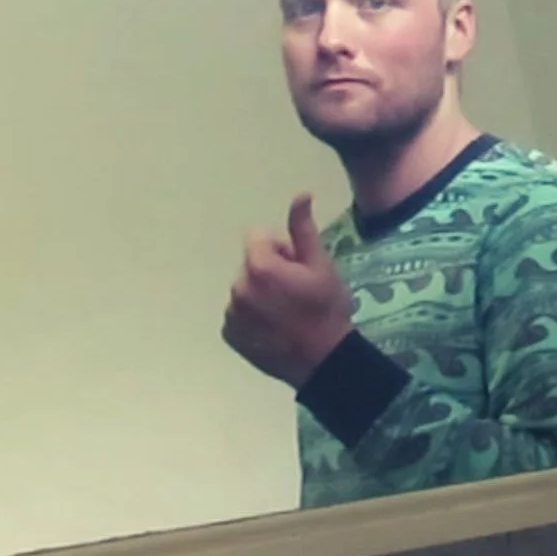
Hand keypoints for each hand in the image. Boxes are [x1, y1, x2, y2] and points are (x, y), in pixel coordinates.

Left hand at [222, 193, 354, 387]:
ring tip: (287, 313)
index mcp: (259, 267)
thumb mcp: (322, 266)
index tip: (299, 269)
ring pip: (245, 288)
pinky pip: (238, 313)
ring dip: (261, 293)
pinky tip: (275, 328)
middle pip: (252, 264)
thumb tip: (300, 194)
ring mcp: (231, 313)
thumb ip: (303, 229)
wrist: (323, 361)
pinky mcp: (229, 334)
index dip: (283, 249)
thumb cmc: (327, 310)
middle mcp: (238, 288)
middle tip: (297, 292)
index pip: (260, 238)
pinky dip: (252, 316)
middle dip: (271, 271)